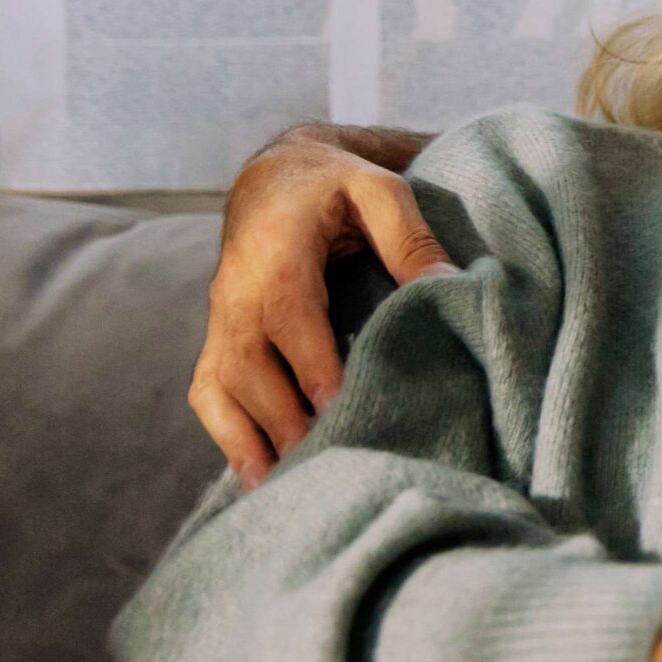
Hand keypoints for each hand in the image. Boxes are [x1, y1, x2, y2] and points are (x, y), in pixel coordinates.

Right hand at [188, 128, 455, 484]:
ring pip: (221, 384)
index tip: (335, 405)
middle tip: (323, 460)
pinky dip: (227, 434)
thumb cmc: (336, 184)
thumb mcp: (380, 190)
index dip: (307, 361)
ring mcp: (221, 318)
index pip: (286, 313)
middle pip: (246, 361)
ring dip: (249, 436)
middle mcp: (237, 291)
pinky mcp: (218, 337)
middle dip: (280, 415)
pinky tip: (257, 475)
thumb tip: (453, 282)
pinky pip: (209, 391)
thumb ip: (411, 236)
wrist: (275, 176)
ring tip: (286, 485)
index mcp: (278, 251)